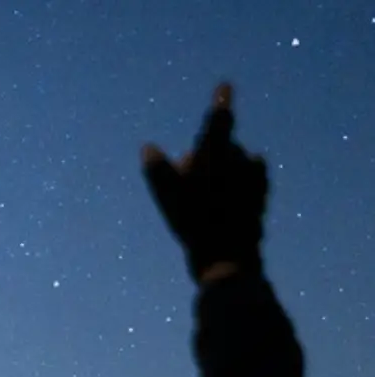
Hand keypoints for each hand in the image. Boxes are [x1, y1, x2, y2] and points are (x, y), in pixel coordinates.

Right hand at [142, 82, 267, 283]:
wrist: (228, 258)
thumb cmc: (195, 226)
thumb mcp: (168, 199)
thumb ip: (158, 170)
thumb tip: (148, 148)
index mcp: (216, 155)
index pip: (219, 120)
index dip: (221, 101)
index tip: (225, 86)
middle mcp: (239, 159)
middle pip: (218, 148)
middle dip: (205, 157)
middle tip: (188, 185)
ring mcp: (253, 176)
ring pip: (232, 163)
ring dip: (220, 171)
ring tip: (204, 200)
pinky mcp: (261, 193)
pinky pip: (248, 177)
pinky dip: (237, 181)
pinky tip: (228, 198)